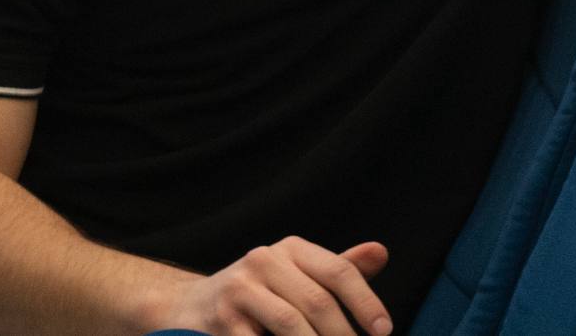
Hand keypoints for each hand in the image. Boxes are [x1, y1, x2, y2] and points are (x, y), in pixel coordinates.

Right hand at [153, 237, 388, 335]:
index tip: (384, 331)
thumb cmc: (260, 293)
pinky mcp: (221, 321)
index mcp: (292, 249)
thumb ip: (338, 270)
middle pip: (317, 301)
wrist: (191, 308)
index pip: (339, 271)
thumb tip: (381, 253)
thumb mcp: (298, 275)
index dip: (365, 302)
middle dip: (343, 334)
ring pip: (290, 324)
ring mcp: (239, 290)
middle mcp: (265, 261)